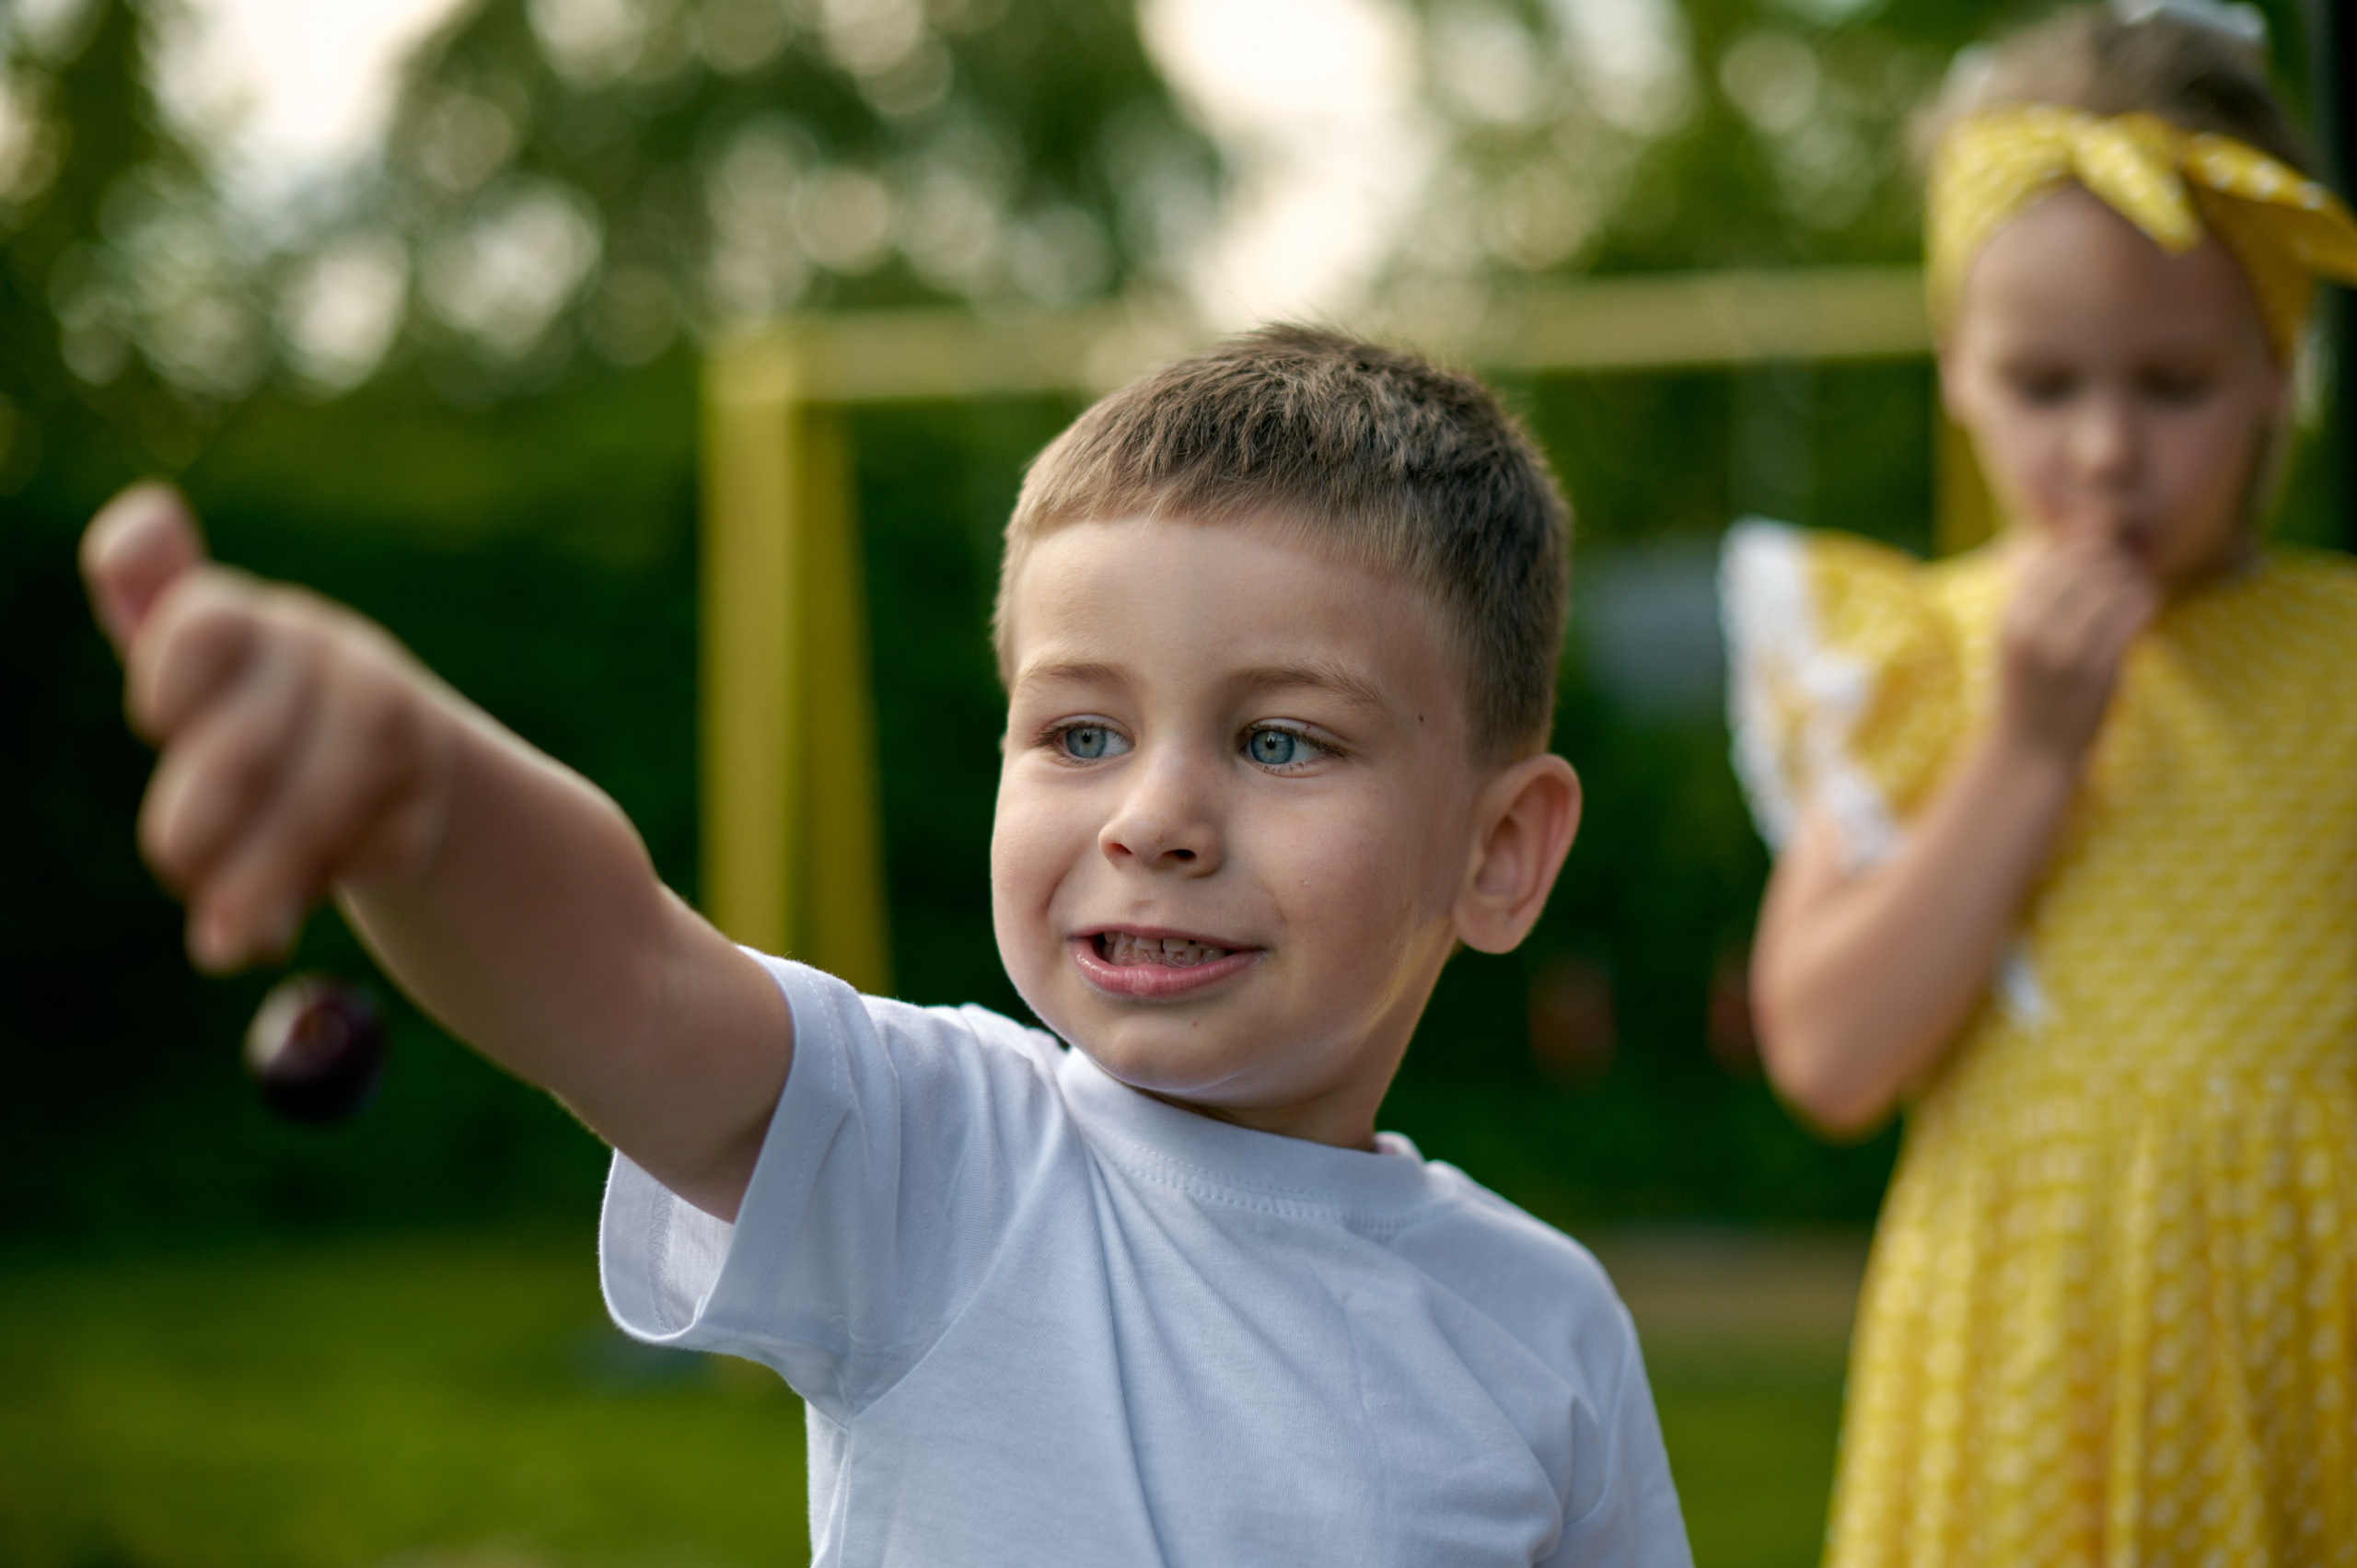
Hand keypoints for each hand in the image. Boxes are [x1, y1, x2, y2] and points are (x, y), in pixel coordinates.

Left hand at [81, 484, 458, 972]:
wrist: (400, 759)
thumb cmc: (260, 709)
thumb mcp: (192, 664)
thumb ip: (152, 595)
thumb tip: (140, 515)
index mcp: (246, 624)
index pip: (207, 626)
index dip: (173, 676)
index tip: (154, 720)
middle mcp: (322, 657)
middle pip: (251, 736)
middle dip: (208, 812)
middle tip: (173, 868)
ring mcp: (383, 718)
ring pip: (327, 793)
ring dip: (271, 873)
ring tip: (224, 943)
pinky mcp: (430, 785)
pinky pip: (381, 836)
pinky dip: (334, 878)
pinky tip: (290, 912)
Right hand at [1994, 531, 2158, 765]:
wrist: (2031, 752)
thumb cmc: (2026, 691)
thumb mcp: (2012, 639)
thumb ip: (2027, 594)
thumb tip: (2031, 543)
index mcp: (2009, 615)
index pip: (2048, 553)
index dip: (2079, 549)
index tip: (2097, 563)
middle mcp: (2032, 626)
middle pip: (2082, 560)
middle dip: (2110, 560)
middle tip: (2123, 577)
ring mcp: (2064, 647)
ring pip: (2112, 581)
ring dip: (2132, 581)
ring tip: (2133, 595)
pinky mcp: (2098, 667)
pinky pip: (2133, 611)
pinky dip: (2146, 604)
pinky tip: (2143, 616)